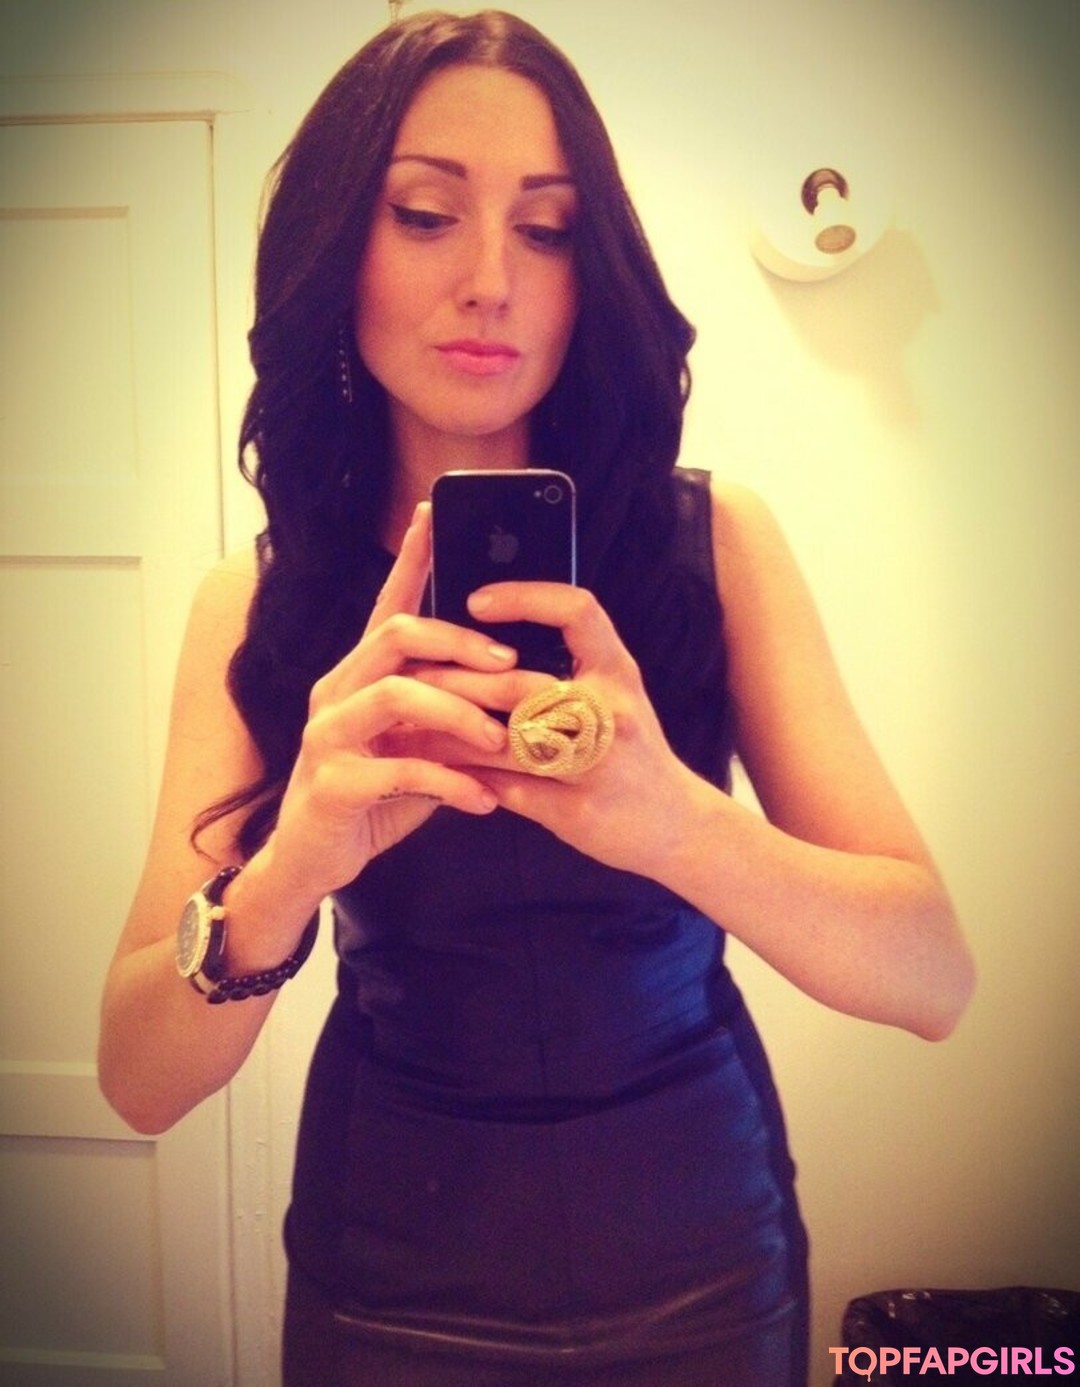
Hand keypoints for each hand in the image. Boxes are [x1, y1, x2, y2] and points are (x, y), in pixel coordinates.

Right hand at [263, 505, 512, 901]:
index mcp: (357, 676)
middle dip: (463, 645)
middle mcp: (335, 692)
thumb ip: (444, 709)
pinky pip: (401, 771)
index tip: (434, 514)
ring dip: (460, 713)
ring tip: (503, 740)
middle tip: (513, 668)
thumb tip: (508, 680)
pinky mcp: (331, 784)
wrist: (314, 861)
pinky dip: (452, 783)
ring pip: (397, 695)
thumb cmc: (372, 796)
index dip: (410, 559)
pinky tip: (485, 800)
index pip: (388, 606)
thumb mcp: (412, 743)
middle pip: (398, 637)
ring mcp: (327, 735)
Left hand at [406, 581, 700, 875]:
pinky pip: (503, 789)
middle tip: (407, 675)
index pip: (577, 611)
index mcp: (617, 673)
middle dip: (453, 684)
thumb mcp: (615, 693)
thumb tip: (485, 638)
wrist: (680, 826)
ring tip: (403, 726)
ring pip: (500, 742)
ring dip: (444, 735)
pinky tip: (431, 770)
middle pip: (517, 686)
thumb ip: (567, 664)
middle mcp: (611, 714)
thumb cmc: (633, 751)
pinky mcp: (575, 811)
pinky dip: (463, 778)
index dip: (525, 598)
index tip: (475, 601)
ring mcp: (594, 765)